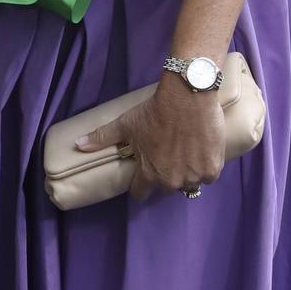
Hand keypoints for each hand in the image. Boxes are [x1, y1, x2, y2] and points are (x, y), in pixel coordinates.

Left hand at [76, 72, 225, 200]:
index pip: (140, 193)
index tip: (144, 173)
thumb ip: (102, 138)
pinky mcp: (213, 169)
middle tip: (167, 157)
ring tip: (185, 155)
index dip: (140, 184)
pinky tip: (201, 152)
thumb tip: (77, 145)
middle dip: (166, 177)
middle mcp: (172, 181)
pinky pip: (208, 176)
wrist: (187, 96)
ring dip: (187, 174)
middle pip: (166, 188)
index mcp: (149, 174)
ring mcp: (194, 176)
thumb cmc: (154, 111)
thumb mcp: (126, 124)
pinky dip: (205, 167)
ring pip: (189, 184)